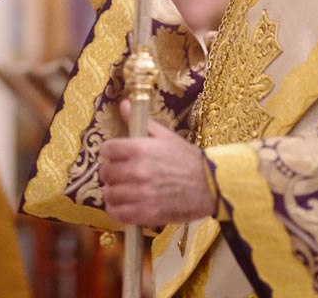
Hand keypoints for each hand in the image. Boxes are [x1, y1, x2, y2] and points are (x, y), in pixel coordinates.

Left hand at [99, 100, 215, 225]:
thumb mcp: (166, 136)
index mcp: (139, 149)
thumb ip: (142, 122)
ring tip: (121, 190)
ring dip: (113, 191)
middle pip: (106, 172)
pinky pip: (118, 214)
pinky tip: (123, 205)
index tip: (116, 155)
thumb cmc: (188, 159)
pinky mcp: (147, 213)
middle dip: (111, 172)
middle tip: (120, 174)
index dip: (110, 152)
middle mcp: (137, 170)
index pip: (107, 149)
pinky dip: (117, 210)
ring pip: (110, 194)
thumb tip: (123, 104)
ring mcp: (141, 194)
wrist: (211, 185)